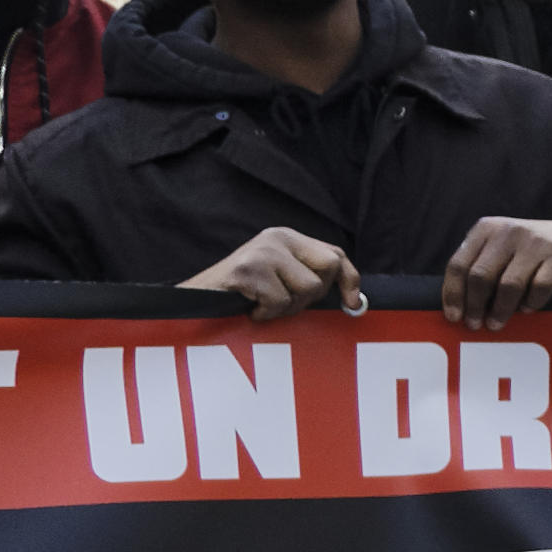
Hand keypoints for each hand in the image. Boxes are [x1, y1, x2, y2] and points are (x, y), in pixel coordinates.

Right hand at [186, 226, 364, 315]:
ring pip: (308, 288)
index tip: (352, 303)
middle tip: (285, 301)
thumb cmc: (243, 295)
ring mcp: (262, 251)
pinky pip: (280, 301)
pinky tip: (249, 307)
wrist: (195, 300)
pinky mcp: (248, 269)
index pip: (334, 253)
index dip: (349, 278)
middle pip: (328, 267)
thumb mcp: (281, 280)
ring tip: (263, 303)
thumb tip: (356, 300)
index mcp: (288, 237)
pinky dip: (267, 313)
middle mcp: (277, 237)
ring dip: (287, 307)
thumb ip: (311, 279)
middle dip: (313, 294)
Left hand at [441, 217, 551, 325]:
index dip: (453, 294)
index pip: (459, 264)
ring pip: (509, 284)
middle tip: (475, 324)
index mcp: (486, 229)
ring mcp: (534, 241)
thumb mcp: (498, 249)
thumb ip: (479, 267)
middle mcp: (508, 231)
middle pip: (480, 275)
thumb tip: (459, 307)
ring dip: (501, 310)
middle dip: (475, 305)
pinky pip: (540, 286)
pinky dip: (531, 302)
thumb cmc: (525, 252)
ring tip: (497, 323)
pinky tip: (527, 309)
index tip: (454, 317)